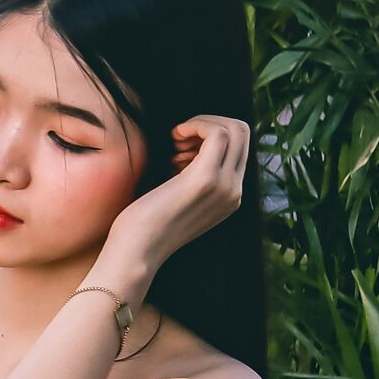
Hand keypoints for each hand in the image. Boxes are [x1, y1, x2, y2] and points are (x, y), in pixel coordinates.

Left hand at [103, 115, 249, 283]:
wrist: (136, 253)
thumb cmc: (145, 224)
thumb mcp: (177, 196)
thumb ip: (190, 175)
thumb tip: (186, 146)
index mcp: (230, 196)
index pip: (240, 146)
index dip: (211, 134)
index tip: (180, 147)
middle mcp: (234, 191)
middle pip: (242, 133)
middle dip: (209, 124)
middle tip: (178, 142)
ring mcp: (224, 186)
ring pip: (234, 129)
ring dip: (201, 125)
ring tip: (174, 146)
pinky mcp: (206, 180)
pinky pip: (217, 134)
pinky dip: (195, 125)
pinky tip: (174, 138)